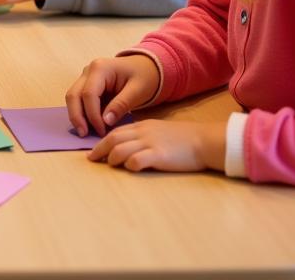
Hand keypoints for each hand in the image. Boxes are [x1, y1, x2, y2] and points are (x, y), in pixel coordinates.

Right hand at [65, 53, 160, 137]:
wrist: (146, 68)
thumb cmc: (144, 78)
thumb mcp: (138, 91)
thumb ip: (121, 105)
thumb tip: (106, 121)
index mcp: (100, 68)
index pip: (89, 94)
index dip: (92, 115)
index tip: (101, 132)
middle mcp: (88, 71)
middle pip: (74, 94)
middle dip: (77, 116)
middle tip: (83, 135)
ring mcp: (86, 77)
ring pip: (73, 97)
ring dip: (76, 115)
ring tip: (85, 133)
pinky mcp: (87, 85)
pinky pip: (79, 100)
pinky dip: (82, 113)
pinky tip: (89, 126)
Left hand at [88, 119, 226, 173]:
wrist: (203, 140)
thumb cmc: (183, 139)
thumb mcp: (158, 131)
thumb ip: (143, 136)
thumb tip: (128, 147)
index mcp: (141, 126)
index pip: (116, 131)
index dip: (102, 140)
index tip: (93, 149)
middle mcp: (142, 132)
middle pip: (113, 138)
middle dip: (99, 149)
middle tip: (91, 159)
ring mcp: (150, 143)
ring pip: (121, 148)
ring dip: (111, 157)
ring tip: (109, 165)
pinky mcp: (159, 155)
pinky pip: (137, 159)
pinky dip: (129, 165)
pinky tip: (129, 169)